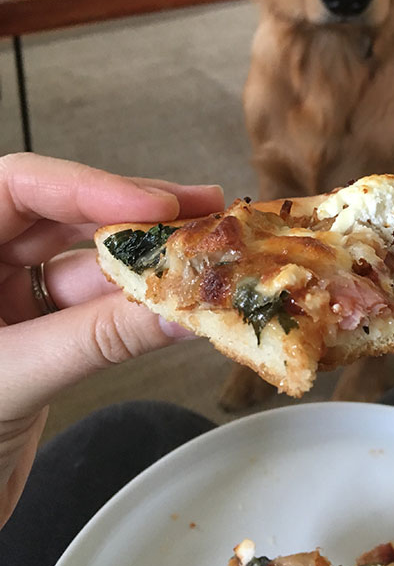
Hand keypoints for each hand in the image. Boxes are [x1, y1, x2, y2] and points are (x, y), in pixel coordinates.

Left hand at [0, 153, 223, 528]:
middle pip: (60, 215)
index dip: (87, 186)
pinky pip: (89, 304)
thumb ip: (98, 339)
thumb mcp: (14, 378)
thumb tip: (180, 311)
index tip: (155, 205)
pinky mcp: (33, 332)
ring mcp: (4, 298)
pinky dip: (132, 304)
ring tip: (202, 252)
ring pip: (81, 260)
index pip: (17, 186)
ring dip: (142, 261)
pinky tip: (174, 301)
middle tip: (200, 209)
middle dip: (132, 214)